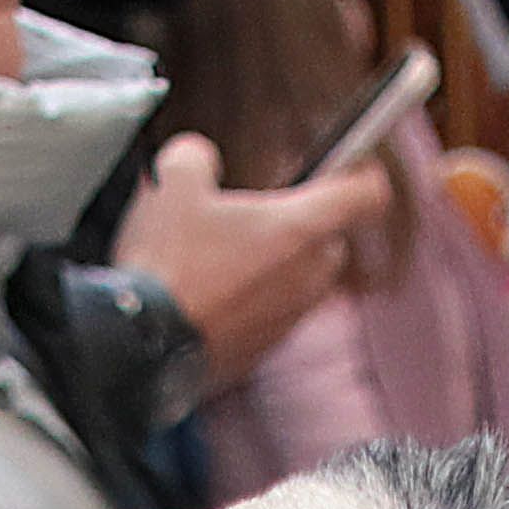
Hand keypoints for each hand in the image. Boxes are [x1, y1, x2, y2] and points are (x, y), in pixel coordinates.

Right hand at [110, 134, 392, 390]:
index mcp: (300, 227)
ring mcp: (289, 319)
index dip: (361, 173)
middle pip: (331, 240)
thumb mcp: (171, 182)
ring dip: (276, 267)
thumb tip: (202, 160)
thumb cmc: (166, 263)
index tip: (347, 166)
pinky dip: (252, 303)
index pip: (368, 194)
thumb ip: (198, 156)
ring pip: (301, 281)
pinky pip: (271, 316)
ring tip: (223, 258)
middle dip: (304, 225)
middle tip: (257, 215)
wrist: (140, 346)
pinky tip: (208, 296)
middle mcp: (308, 276)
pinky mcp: (263, 351)